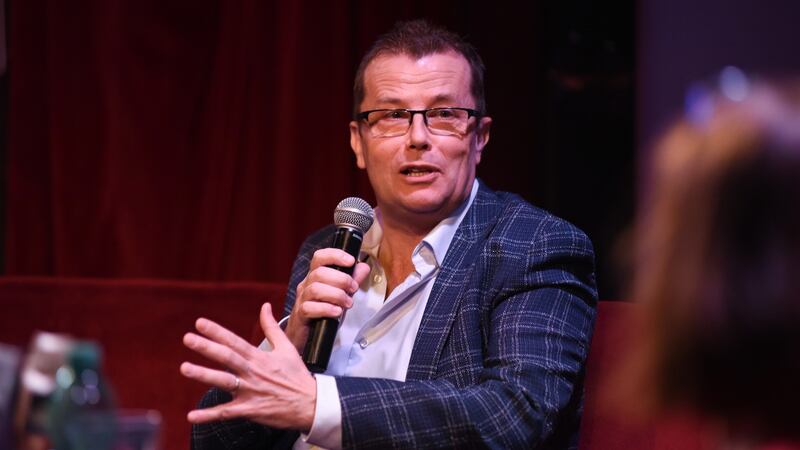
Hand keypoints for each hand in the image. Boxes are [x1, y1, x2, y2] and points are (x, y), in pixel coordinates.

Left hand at [180, 303, 315, 431]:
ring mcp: (250, 391)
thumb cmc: (297, 375)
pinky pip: (225, 413)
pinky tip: (191, 416)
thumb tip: (264, 306)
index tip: (200, 323)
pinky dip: (208, 416)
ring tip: (185, 368)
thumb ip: (272, 327)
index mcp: (260, 357)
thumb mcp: (287, 348)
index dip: (217, 332)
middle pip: (227, 357)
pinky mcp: (249, 410)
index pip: (235, 341)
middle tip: (188, 338)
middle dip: (206, 347)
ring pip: (223, 382)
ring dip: (203, 375)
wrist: (311, 404)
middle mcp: (253, 373)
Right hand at [285, 248, 369, 352]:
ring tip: (348, 303)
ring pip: (315, 289)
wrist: (307, 334)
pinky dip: (326, 309)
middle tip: (353, 289)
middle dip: (341, 279)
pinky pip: (309, 308)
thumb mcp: (341, 293)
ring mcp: (301, 299)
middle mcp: (306, 285)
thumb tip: (364, 266)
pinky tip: (337, 312)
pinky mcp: (300, 315)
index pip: (320, 257)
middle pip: (319, 273)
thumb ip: (352, 280)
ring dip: (336, 295)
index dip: (335, 255)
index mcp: (315, 276)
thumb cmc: (323, 310)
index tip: (351, 261)